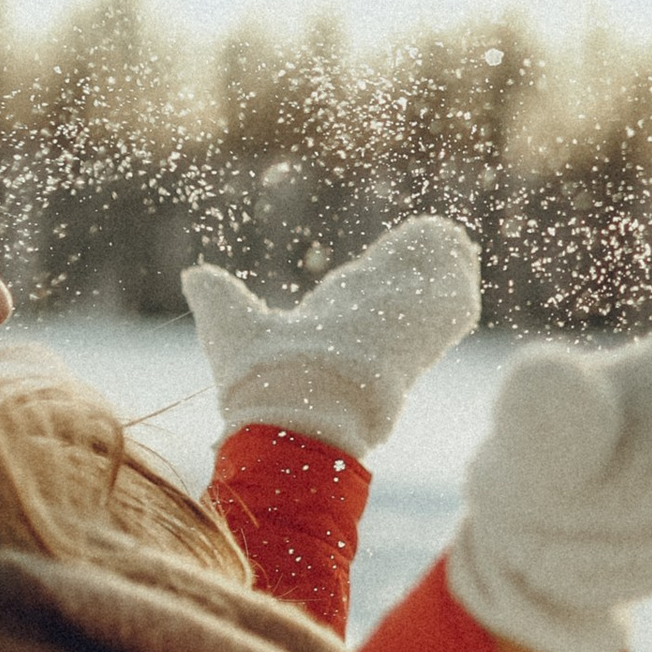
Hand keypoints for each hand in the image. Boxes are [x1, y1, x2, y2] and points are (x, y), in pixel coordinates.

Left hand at [183, 217, 480, 461]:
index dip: (362, 292)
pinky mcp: (426, 326)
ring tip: (450, 239)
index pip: (354, 315)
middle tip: (424, 241)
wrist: (302, 412)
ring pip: (429, 298)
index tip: (368, 272)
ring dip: (436, 269)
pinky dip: (455, 268)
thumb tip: (194, 275)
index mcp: (332, 348)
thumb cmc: (263, 382)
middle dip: (407, 272)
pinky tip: (457, 244)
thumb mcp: (233, 325)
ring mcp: (402, 338)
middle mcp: (371, 344)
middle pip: (397, 301)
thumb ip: (218, 299)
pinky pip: (452, 291)